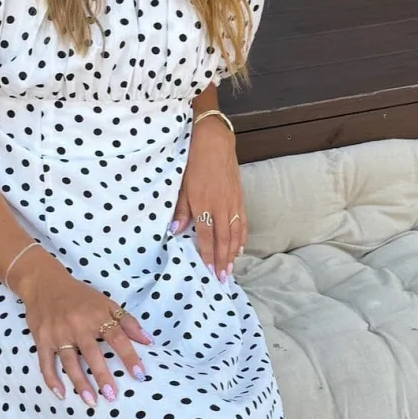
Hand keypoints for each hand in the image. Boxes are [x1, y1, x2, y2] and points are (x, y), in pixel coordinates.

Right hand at [10, 253, 153, 405]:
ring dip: (80, 382)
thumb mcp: (106, 303)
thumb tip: (149, 341)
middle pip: (92, 353)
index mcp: (96, 315)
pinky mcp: (42, 340)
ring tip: (91, 401)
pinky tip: (61, 394)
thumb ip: (128, 322)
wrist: (44, 283)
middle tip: (112, 396)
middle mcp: (77, 325)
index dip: (129, 356)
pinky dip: (51, 379)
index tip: (139, 375)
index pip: (117, 337)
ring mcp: (58, 334)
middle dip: (102, 375)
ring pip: (70, 362)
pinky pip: (46, 363)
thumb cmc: (79, 296)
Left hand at [169, 120, 246, 280]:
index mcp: (204, 204)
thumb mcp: (182, 185)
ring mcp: (232, 202)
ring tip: (231, 268)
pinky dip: (242, 236)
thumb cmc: (194, 161)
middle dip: (223, 260)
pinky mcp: (239, 197)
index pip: (206, 236)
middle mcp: (221, 206)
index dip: (208, 255)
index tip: (209, 271)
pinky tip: (240, 247)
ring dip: (233, 252)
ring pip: (235, 233)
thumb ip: (181, 210)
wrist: (214, 141)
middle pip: (223, 239)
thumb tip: (175, 232)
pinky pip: (242, 221)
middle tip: (223, 277)